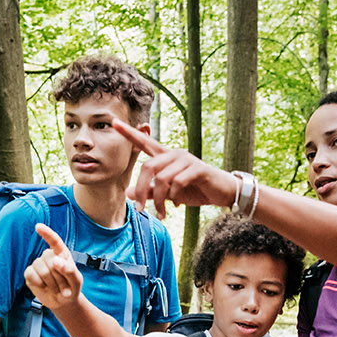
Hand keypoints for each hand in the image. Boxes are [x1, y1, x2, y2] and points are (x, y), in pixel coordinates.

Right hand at [24, 223, 81, 309]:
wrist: (63, 302)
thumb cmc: (71, 288)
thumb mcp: (77, 281)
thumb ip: (69, 270)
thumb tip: (55, 260)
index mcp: (62, 253)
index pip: (54, 241)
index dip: (47, 233)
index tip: (38, 227)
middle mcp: (48, 256)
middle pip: (50, 260)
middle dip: (59, 277)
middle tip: (64, 286)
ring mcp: (38, 264)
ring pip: (41, 269)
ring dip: (51, 283)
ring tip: (56, 288)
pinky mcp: (29, 273)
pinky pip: (31, 275)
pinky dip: (39, 284)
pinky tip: (44, 287)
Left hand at [112, 118, 237, 218]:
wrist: (222, 193)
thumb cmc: (195, 190)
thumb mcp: (169, 193)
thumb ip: (150, 192)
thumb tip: (128, 192)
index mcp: (166, 157)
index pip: (145, 142)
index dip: (129, 133)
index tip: (114, 123)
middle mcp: (174, 154)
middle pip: (148, 167)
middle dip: (141, 190)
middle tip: (140, 209)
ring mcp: (186, 160)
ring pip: (162, 178)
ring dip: (158, 200)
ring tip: (161, 213)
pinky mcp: (197, 168)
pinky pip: (177, 182)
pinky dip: (173, 197)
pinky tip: (176, 205)